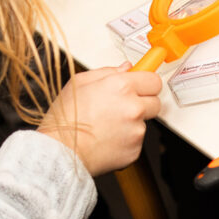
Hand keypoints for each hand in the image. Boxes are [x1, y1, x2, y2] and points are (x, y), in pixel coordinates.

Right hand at [37, 63, 162, 176]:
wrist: (62, 150)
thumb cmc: (66, 118)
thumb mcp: (80, 82)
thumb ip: (107, 71)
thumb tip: (125, 68)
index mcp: (121, 86)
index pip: (153, 80)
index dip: (147, 83)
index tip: (143, 85)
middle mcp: (133, 108)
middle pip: (155, 102)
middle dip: (143, 102)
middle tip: (124, 106)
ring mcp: (136, 130)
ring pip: (143, 123)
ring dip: (131, 123)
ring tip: (107, 125)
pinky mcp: (135, 150)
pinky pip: (136, 141)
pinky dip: (125, 140)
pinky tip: (107, 138)